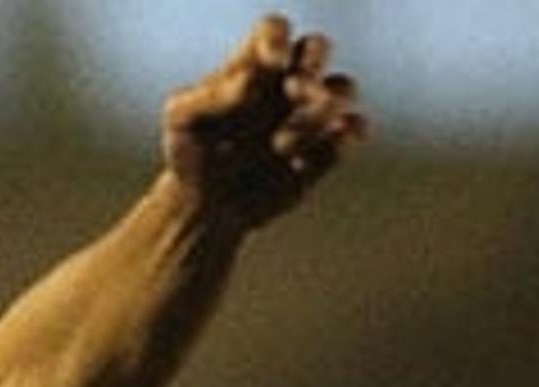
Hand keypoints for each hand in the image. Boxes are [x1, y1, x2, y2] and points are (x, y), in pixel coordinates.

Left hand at [162, 16, 365, 230]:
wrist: (206, 207)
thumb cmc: (190, 154)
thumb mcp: (184, 123)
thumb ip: (207, 97)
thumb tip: (249, 78)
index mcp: (253, 66)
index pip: (274, 29)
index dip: (279, 37)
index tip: (272, 62)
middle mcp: (287, 82)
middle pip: (318, 46)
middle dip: (312, 64)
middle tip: (294, 93)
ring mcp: (310, 112)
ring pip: (342, 86)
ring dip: (318, 111)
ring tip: (279, 145)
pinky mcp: (327, 146)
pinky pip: (354, 128)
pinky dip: (344, 136)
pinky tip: (311, 155)